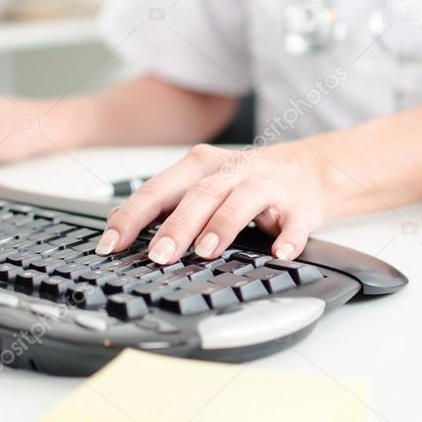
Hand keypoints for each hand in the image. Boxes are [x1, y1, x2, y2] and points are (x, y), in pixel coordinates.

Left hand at [95, 143, 332, 263]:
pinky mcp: (298, 207)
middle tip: (158, 255)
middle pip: (200, 195)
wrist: (310, 170)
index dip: (132, 216)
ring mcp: (266, 186)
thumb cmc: (246, 181)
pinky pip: (293, 222)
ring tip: (207, 250)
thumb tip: (118, 226)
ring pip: (241, 201)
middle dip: (177, 226)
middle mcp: (232, 171)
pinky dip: (288, 238)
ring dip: (223, 225)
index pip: (159, 189)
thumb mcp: (205, 181)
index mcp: (201, 166)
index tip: (111, 243)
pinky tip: (280, 253)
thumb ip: (167, 201)